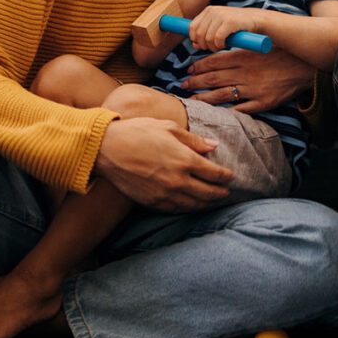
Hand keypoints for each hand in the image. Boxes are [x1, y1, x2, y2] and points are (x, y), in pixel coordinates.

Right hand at [94, 116, 234, 211]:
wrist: (106, 149)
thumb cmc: (137, 132)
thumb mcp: (168, 127)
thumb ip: (193, 140)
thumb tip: (213, 145)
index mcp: (185, 159)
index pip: (214, 173)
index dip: (225, 176)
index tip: (231, 177)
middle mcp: (178, 180)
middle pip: (208, 192)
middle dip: (220, 193)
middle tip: (227, 192)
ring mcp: (165, 193)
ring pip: (193, 204)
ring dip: (206, 204)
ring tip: (213, 201)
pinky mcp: (152, 202)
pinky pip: (176, 209)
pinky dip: (188, 208)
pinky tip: (192, 206)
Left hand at [182, 46, 313, 112]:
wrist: (306, 67)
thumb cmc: (283, 54)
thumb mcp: (261, 47)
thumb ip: (241, 51)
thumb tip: (219, 53)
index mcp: (245, 57)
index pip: (215, 62)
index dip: (199, 66)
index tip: (189, 69)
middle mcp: (246, 74)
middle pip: (214, 78)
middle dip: (195, 82)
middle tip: (182, 85)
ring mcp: (254, 90)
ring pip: (222, 95)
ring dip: (204, 98)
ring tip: (192, 100)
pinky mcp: (263, 103)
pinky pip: (240, 109)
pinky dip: (226, 111)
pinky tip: (215, 113)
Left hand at [188, 5, 262, 51]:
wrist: (255, 20)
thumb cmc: (236, 25)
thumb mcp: (218, 26)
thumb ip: (205, 34)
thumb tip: (194, 45)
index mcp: (208, 10)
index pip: (192, 27)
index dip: (195, 39)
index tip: (202, 45)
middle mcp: (213, 11)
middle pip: (199, 34)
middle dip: (204, 45)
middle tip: (212, 48)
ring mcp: (221, 15)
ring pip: (208, 38)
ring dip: (213, 47)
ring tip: (220, 47)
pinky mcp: (230, 22)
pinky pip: (218, 38)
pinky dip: (220, 45)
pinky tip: (225, 45)